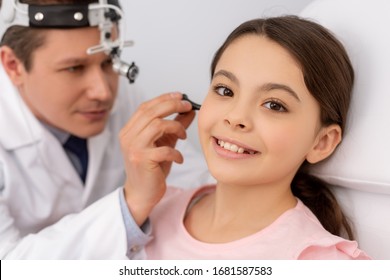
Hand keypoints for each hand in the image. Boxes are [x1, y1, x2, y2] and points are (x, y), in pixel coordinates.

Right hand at [120, 92, 194, 225]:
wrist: (142, 193)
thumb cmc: (152, 168)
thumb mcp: (164, 143)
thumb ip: (174, 126)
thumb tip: (189, 111)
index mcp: (130, 130)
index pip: (145, 107)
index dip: (163, 98)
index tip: (180, 96)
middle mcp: (128, 137)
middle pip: (151, 112)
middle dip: (172, 106)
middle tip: (187, 106)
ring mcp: (134, 148)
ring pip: (157, 125)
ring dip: (176, 127)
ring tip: (183, 136)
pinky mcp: (143, 161)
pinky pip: (164, 149)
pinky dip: (176, 152)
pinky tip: (179, 158)